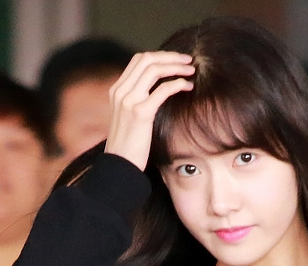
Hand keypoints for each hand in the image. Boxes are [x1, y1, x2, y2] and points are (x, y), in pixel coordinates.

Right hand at [104, 51, 194, 170]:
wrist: (119, 166)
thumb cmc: (127, 147)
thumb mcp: (127, 118)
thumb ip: (136, 101)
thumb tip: (156, 90)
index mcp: (117, 90)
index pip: (138, 60)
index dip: (160, 56)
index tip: (176, 60)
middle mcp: (121, 91)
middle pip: (147, 59)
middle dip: (170, 57)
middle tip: (188, 60)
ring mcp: (129, 101)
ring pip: (154, 69)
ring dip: (176, 67)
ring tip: (191, 71)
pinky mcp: (140, 113)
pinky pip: (162, 90)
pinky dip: (177, 84)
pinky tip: (187, 86)